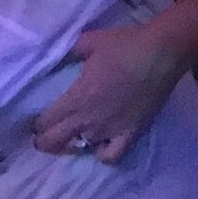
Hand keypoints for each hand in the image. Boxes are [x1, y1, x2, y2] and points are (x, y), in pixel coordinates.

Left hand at [31, 21, 187, 163]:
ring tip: (72, 137)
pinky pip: (111, 157)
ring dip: (71, 144)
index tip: (36, 120)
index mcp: (76, 98)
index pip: (44, 123)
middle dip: (44, 140)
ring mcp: (109, 130)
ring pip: (80, 150)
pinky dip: (103, 154)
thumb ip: (67, 52)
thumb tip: (50, 57)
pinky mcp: (130, 134)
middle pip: (54, 142)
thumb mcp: (89, 41)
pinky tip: (101, 145)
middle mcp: (88, 119)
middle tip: (44, 135)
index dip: (36, 123)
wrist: (161, 53)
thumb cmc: (124, 45)